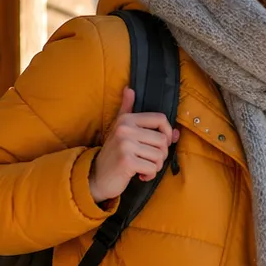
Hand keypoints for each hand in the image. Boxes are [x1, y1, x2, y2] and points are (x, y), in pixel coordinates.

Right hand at [89, 86, 179, 204]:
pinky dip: (149, 175)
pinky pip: (153, 168)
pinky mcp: (127, 161)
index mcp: (127, 119)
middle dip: (161, 155)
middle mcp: (125, 129)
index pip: (160, 119)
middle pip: (163, 140)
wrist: (97, 176)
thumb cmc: (114, 153)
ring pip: (159, 156)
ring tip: (143, 166)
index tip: (162, 143)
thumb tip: (130, 89)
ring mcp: (125, 144)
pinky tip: (140, 175)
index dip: (168, 133)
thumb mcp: (119, 128)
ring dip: (155, 166)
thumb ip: (127, 109)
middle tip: (148, 159)